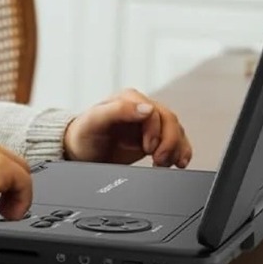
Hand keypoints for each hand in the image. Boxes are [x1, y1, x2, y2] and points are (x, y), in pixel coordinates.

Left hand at [63, 88, 192, 167]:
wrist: (81, 152)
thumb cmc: (83, 135)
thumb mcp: (94, 121)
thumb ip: (118, 110)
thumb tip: (147, 108)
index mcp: (128, 99)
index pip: (154, 111)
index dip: (155, 131)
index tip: (147, 149)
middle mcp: (141, 108)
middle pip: (170, 121)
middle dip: (168, 143)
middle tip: (158, 160)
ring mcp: (150, 123)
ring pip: (176, 131)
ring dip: (176, 149)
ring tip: (164, 164)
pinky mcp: (154, 137)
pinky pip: (177, 141)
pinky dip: (181, 152)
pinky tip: (178, 163)